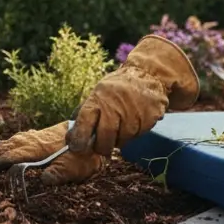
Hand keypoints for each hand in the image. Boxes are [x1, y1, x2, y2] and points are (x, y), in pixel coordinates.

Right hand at [0, 122, 105, 184]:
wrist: (95, 132)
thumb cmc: (84, 155)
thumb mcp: (75, 168)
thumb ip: (60, 174)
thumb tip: (44, 180)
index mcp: (37, 149)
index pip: (10, 155)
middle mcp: (33, 141)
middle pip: (5, 147)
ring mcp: (35, 137)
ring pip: (10, 142)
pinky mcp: (39, 137)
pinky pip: (17, 140)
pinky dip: (6, 144)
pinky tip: (3, 146)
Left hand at [67, 35, 198, 157]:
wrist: (149, 75)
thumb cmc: (119, 86)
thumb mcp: (100, 91)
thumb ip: (88, 110)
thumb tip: (73, 131)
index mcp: (99, 98)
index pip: (84, 122)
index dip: (79, 138)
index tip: (77, 147)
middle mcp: (115, 106)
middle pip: (105, 137)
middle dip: (101, 146)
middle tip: (101, 147)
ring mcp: (132, 113)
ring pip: (122, 139)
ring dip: (119, 139)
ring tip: (120, 127)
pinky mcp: (147, 119)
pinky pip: (136, 135)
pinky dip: (133, 134)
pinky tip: (133, 122)